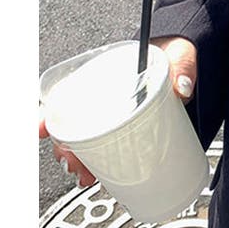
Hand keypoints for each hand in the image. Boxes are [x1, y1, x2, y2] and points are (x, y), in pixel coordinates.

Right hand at [39, 37, 198, 186]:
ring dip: (81, 158)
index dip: (51, 111)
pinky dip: (100, 162)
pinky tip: (101, 176)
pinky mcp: (129, 124)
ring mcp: (116, 110)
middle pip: (74, 120)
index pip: (71, 90)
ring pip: (86, 136)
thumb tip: (181, 86)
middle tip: (75, 164)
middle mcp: (107, 91)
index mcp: (112, 71)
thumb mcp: (180, 54)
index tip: (42, 128)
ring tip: (87, 176)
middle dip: (67, 146)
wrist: (186, 56)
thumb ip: (183, 66)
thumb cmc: (175, 51)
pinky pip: (107, 144)